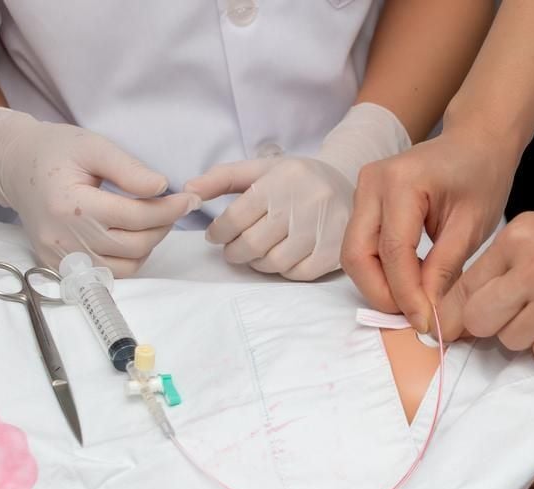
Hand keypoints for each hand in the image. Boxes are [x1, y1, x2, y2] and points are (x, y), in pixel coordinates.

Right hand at [0, 107, 197, 276]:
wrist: (14, 165)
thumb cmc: (56, 151)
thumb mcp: (93, 147)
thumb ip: (128, 169)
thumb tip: (162, 187)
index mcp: (70, 204)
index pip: (135, 217)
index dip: (170, 209)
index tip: (189, 199)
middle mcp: (63, 236)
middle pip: (135, 245)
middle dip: (162, 227)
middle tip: (172, 208)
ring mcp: (59, 256)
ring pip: (126, 266)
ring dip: (148, 246)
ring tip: (151, 221)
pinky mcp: (58, 265)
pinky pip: (107, 274)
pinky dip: (128, 259)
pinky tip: (131, 236)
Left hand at [186, 103, 410, 280]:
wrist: (346, 183)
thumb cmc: (294, 179)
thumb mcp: (259, 169)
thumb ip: (221, 178)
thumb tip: (186, 191)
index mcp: (279, 181)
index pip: (236, 218)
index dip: (219, 233)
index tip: (216, 237)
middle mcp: (302, 203)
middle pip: (253, 244)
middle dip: (235, 252)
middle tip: (232, 251)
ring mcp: (321, 229)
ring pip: (275, 263)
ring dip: (257, 264)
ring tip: (255, 255)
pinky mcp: (335, 250)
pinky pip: (299, 274)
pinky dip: (284, 272)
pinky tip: (281, 260)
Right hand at [341, 126, 519, 332]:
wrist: (476, 142)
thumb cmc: (481, 175)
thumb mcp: (473, 225)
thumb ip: (446, 268)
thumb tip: (429, 314)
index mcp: (401, 182)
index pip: (394, 252)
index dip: (407, 294)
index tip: (428, 323)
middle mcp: (371, 183)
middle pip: (357, 255)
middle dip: (383, 294)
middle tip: (415, 317)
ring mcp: (362, 191)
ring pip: (354, 255)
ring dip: (379, 286)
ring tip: (416, 303)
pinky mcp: (364, 203)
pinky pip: (363, 247)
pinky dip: (381, 272)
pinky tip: (411, 283)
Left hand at [438, 185, 533, 362]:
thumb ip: (502, 263)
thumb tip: (458, 308)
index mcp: (520, 237)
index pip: (464, 289)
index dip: (456, 311)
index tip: (456, 324)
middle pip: (480, 321)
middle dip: (488, 325)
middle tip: (511, 315)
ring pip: (512, 341)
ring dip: (526, 334)